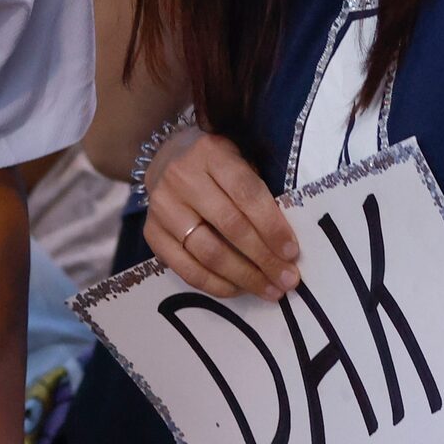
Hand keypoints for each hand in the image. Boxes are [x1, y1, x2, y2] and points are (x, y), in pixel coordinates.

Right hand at [143, 126, 301, 300]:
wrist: (164, 160)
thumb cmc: (215, 165)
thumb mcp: (239, 160)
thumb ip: (258, 193)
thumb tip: (285, 244)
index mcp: (210, 153)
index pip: (247, 193)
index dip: (272, 225)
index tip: (292, 252)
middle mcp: (182, 177)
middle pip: (230, 225)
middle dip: (264, 258)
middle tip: (287, 279)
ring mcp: (163, 207)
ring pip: (208, 252)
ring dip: (244, 277)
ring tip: (270, 290)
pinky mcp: (151, 233)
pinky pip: (186, 269)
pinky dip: (216, 285)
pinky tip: (239, 289)